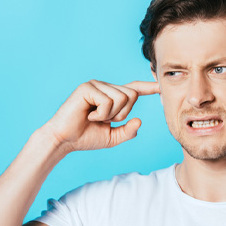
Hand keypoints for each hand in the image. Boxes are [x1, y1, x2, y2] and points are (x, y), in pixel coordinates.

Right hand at [42, 79, 159, 151]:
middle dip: (122, 114)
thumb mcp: (113, 137)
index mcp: (112, 97)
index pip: (134, 89)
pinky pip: (108, 101)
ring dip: (110, 115)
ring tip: (94, 118)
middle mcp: (105, 87)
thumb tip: (139, 120)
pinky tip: (88, 115)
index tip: (161, 87)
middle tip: (104, 121)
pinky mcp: (87, 87)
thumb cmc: (85, 137)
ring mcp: (96, 85)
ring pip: (122, 98)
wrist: (64, 140)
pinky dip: (101, 114)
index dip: (148, 88)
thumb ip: (128, 131)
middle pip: (132, 95)